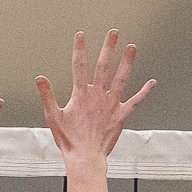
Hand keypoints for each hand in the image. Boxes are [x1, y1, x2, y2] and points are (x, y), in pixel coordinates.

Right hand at [36, 31, 154, 165]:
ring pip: (121, 78)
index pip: (79, 66)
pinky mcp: (121, 115)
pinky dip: (143, 91)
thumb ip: (47, 95)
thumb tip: (40, 78)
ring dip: (127, 61)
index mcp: (81, 95)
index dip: (79, 49)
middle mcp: (98, 96)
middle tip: (113, 33)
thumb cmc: (70, 140)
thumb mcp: (53, 117)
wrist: (86, 157)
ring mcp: (111, 104)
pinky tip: (151, 82)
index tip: (80, 35)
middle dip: (108, 48)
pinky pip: (135, 100)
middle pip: (104, 66)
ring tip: (131, 47)